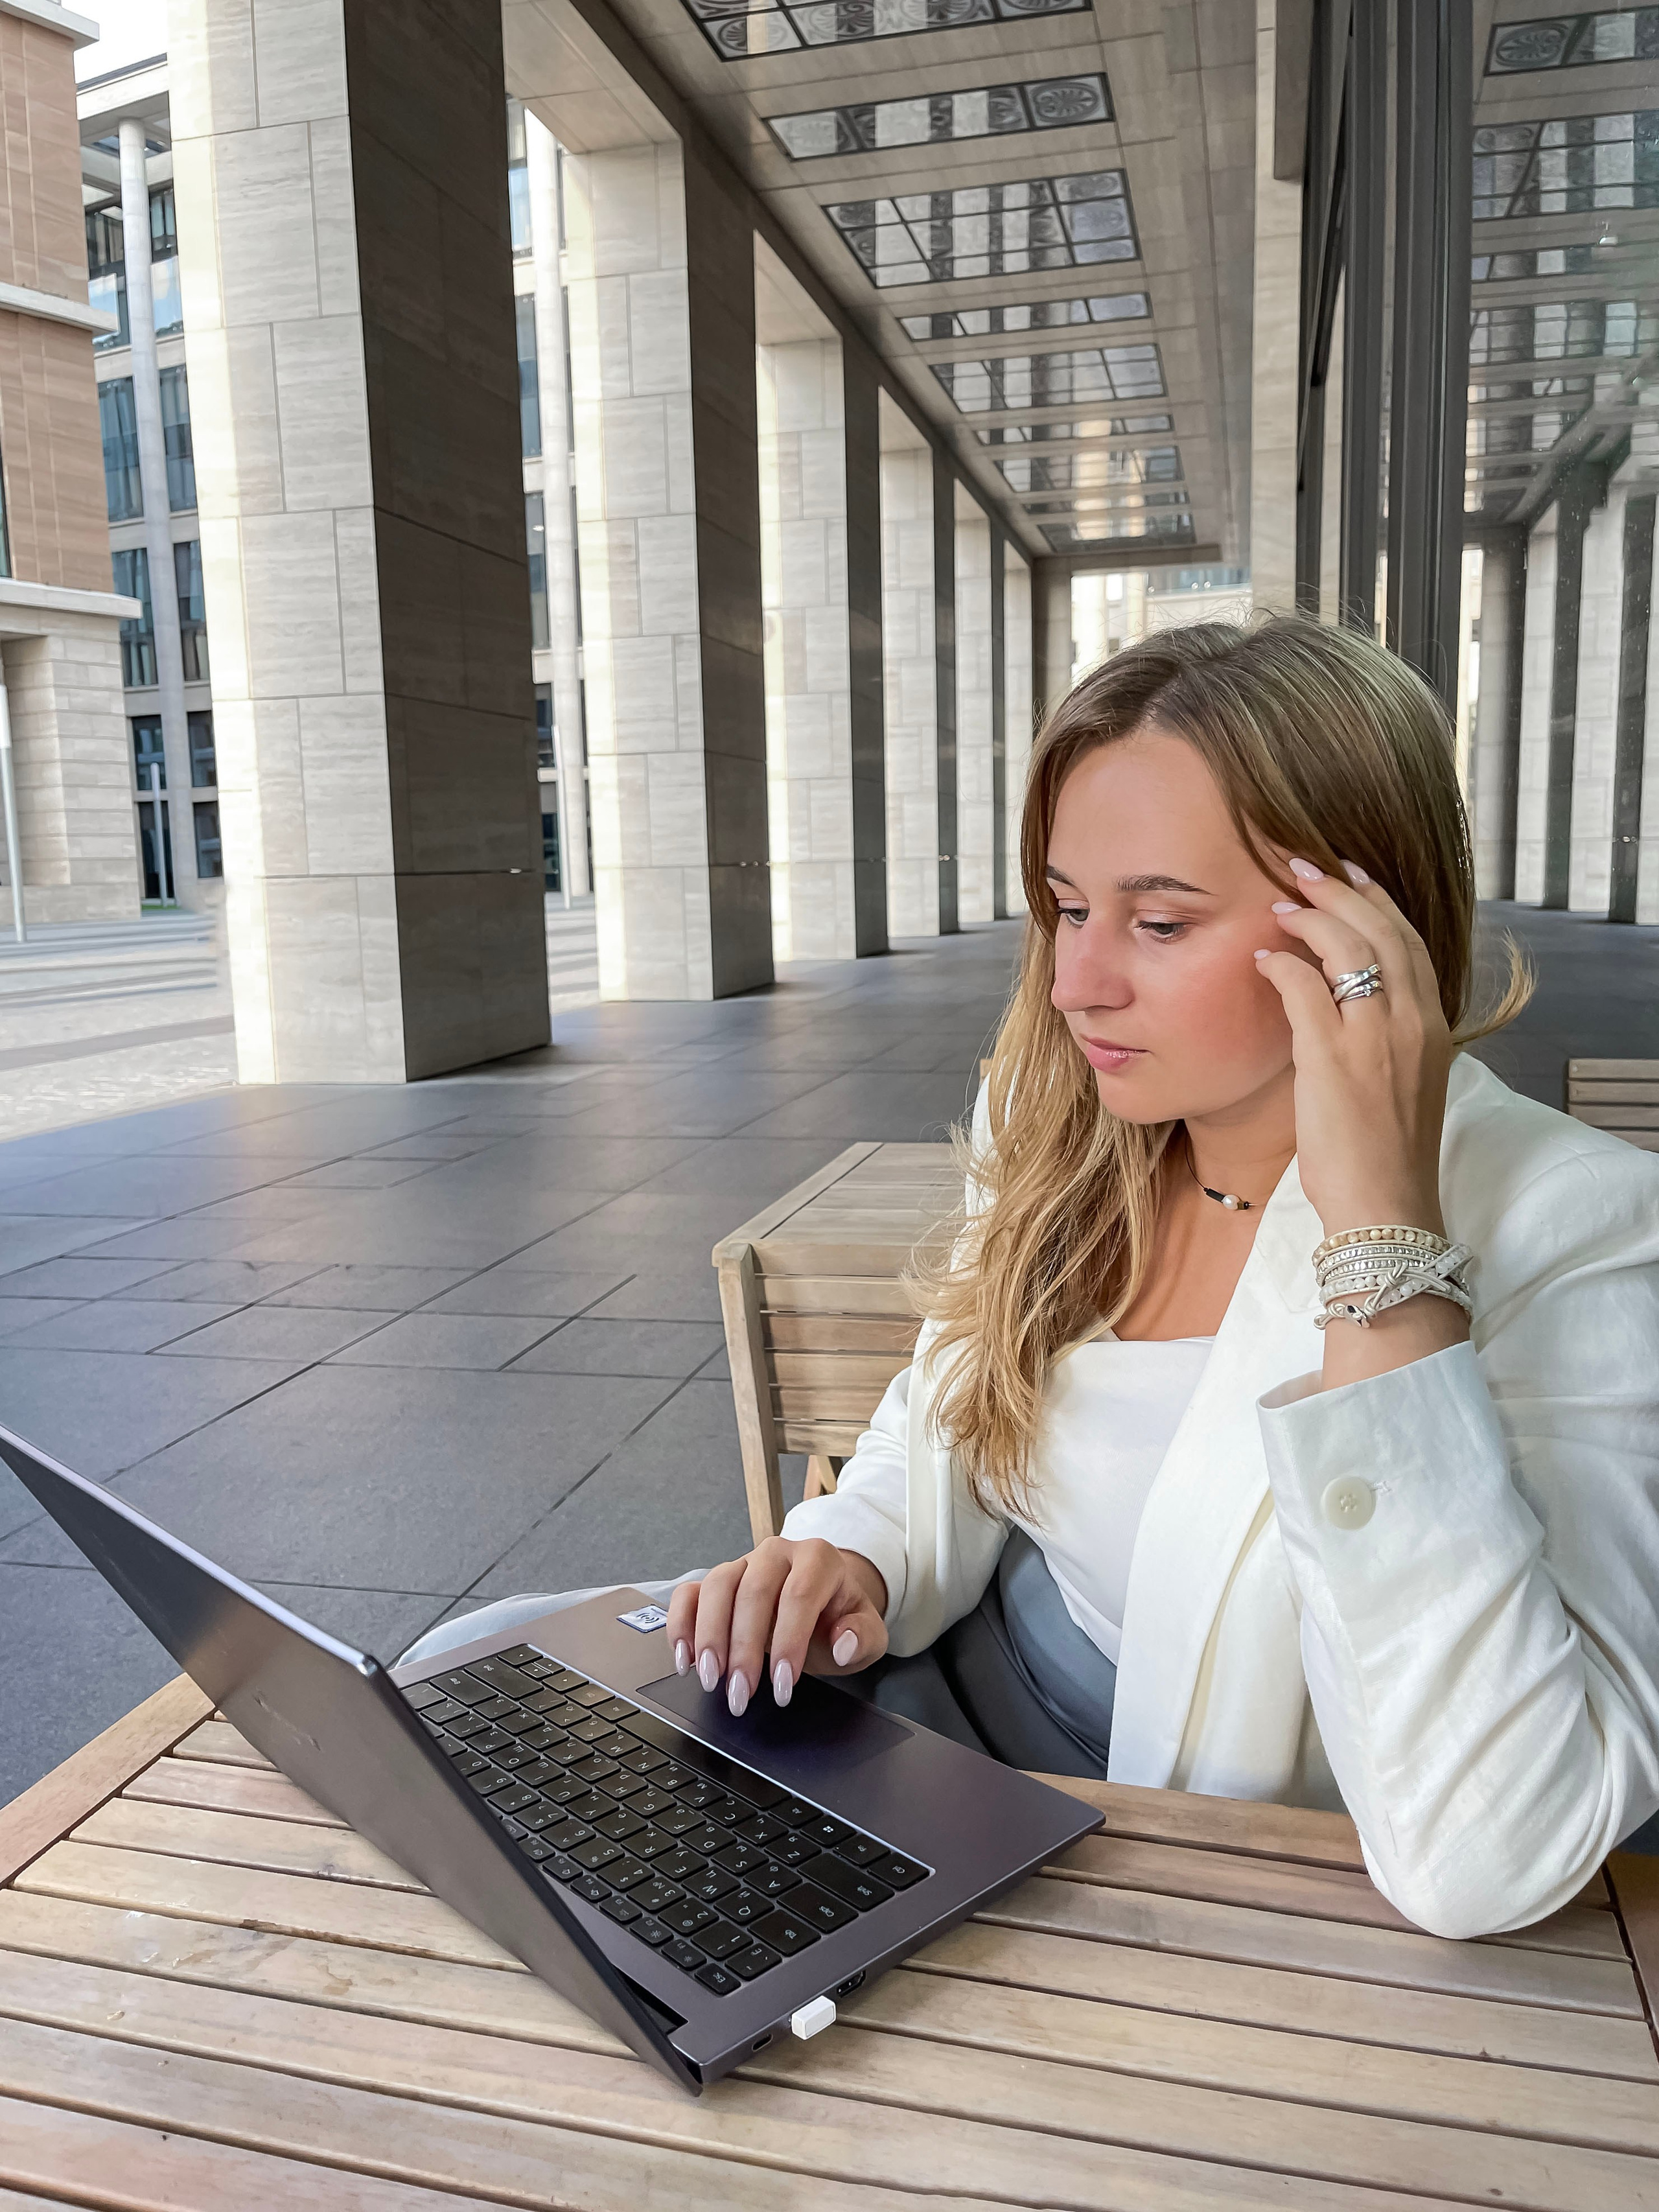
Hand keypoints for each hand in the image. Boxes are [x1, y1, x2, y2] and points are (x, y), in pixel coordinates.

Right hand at [664, 1538, 888, 1715]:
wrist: (824, 1601)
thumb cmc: (841, 1617)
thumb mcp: (868, 1632)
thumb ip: (863, 1636)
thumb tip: (843, 1644)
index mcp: (818, 1559)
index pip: (798, 1596)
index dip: (788, 1642)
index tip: (783, 1685)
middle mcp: (777, 1553)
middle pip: (753, 1591)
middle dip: (744, 1648)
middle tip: (741, 1694)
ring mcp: (743, 1563)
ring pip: (717, 1586)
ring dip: (709, 1636)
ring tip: (711, 1680)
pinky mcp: (717, 1580)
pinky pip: (690, 1592)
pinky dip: (681, 1623)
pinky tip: (685, 1659)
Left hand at [1254, 858, 1453, 1237]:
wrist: (1387, 1207)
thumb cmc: (1387, 1155)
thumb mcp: (1403, 1083)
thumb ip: (1387, 1038)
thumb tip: (1347, 1005)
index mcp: (1433, 1027)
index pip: (1410, 943)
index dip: (1378, 903)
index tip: (1352, 876)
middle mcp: (1412, 1023)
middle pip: (1381, 931)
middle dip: (1342, 890)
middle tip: (1306, 866)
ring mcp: (1375, 1038)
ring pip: (1348, 948)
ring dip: (1312, 916)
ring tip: (1281, 902)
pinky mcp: (1333, 1059)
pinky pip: (1305, 989)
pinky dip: (1282, 965)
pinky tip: (1263, 958)